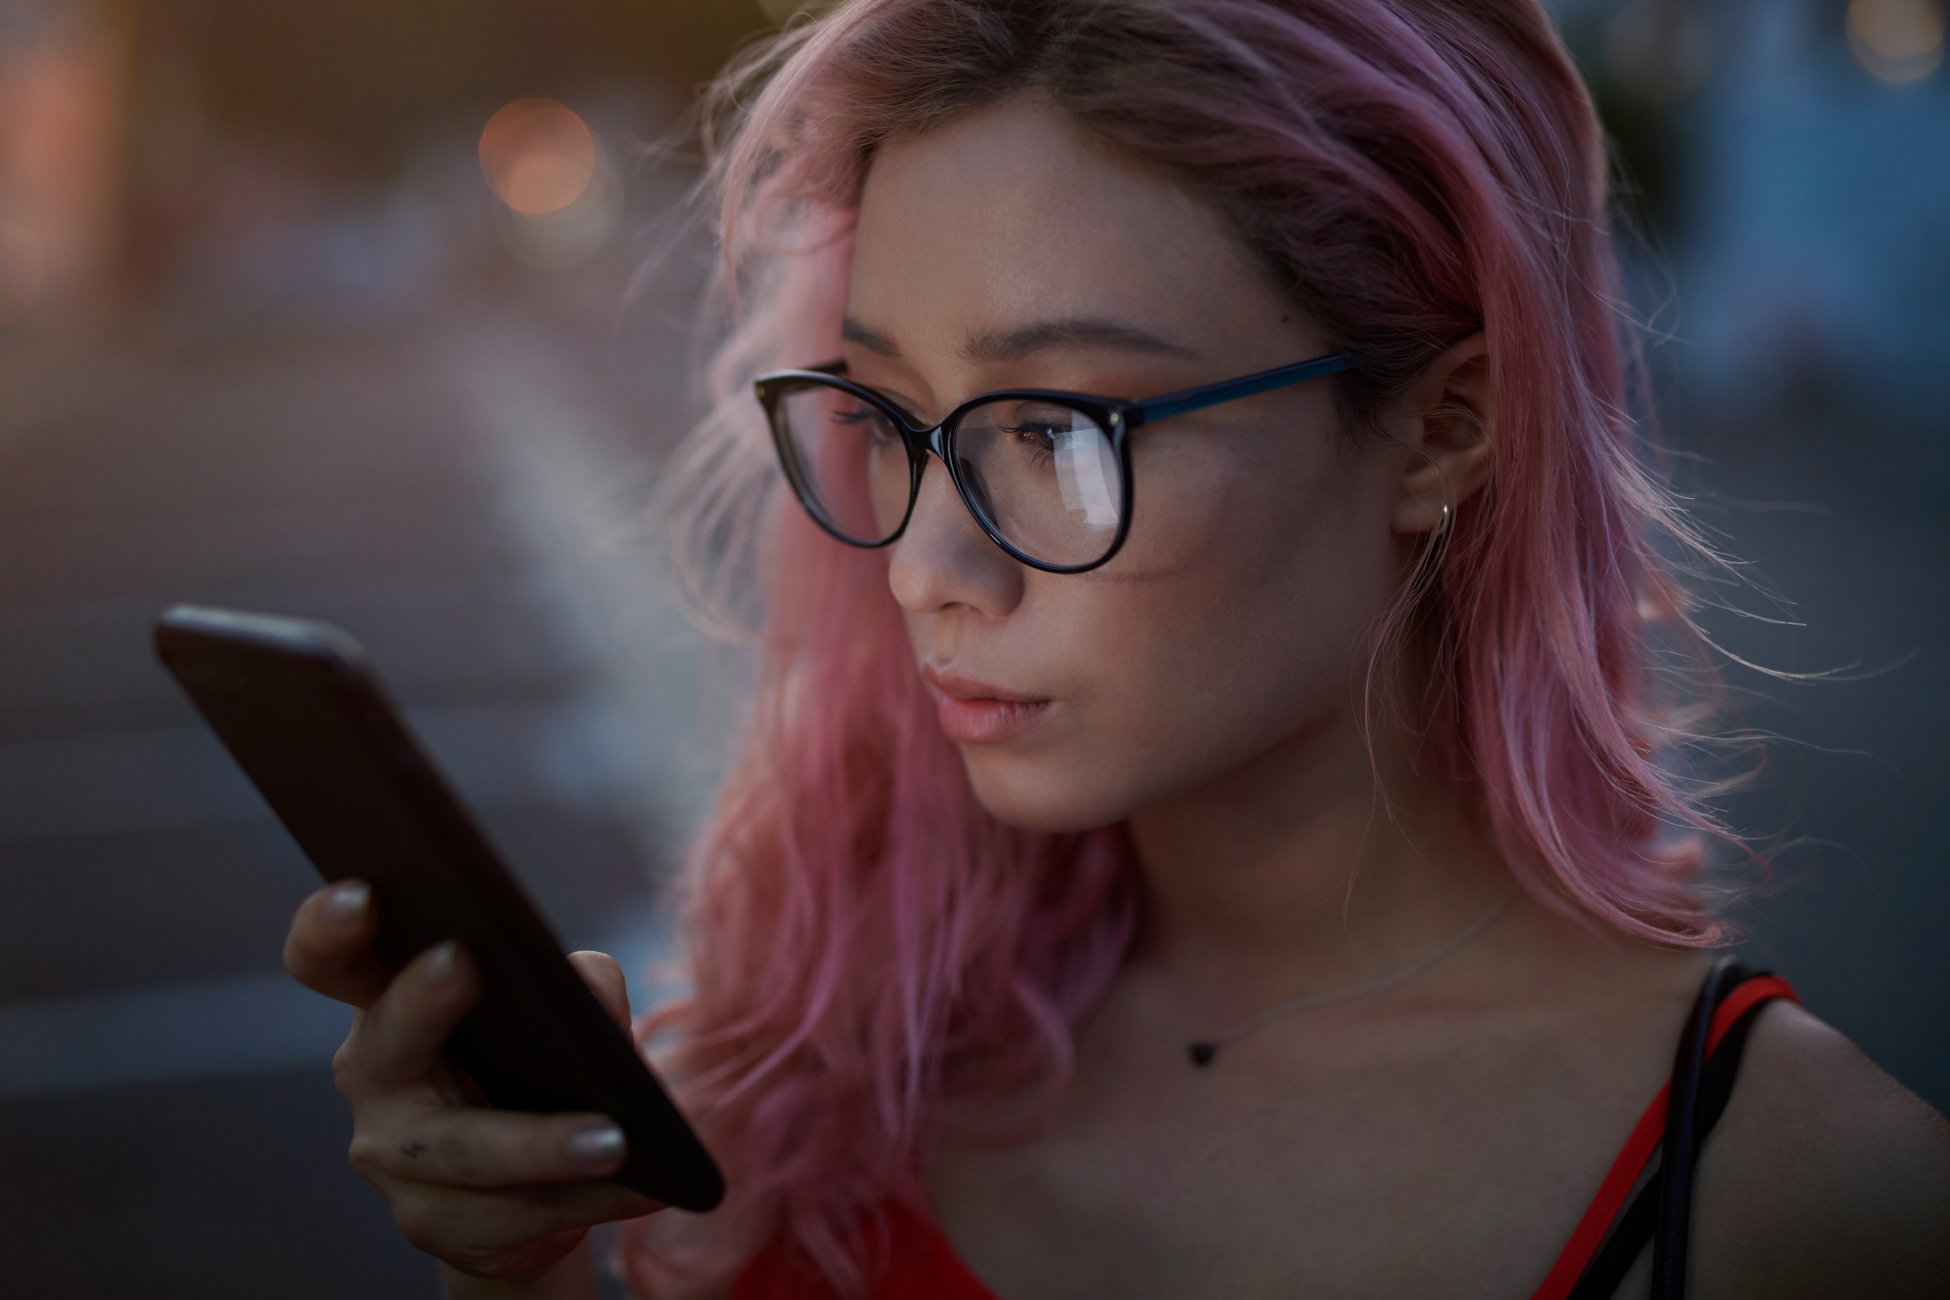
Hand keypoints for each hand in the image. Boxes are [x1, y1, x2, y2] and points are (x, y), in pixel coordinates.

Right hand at [282, 879, 667, 1283]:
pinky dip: (583, 1199)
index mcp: (387, 1000)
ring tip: (615, 1139)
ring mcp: (392, 1158)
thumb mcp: (560, 1014)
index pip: (330, 958)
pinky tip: (639, 1188)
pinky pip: (509, 1214)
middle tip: (461, 965)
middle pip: (383, 1040)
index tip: (361, 892)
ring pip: (460, 1149)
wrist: (531, 1189)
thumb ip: (578, 985)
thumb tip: (587, 987)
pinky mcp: (434, 1224)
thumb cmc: (536, 1067)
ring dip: (540, 1144)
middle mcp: (373, 1074)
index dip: (329, 926)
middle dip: (420, 1001)